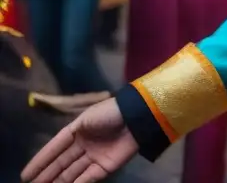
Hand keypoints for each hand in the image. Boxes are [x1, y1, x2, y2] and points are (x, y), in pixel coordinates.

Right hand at [21, 98, 137, 182]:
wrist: (136, 117)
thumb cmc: (108, 114)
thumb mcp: (84, 119)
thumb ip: (69, 135)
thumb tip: (54, 150)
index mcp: (77, 131)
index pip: (54, 149)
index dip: (40, 161)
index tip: (26, 175)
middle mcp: (83, 145)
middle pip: (61, 163)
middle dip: (47, 175)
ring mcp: (94, 156)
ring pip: (72, 172)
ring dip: (59, 182)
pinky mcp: (106, 166)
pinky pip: (87, 177)